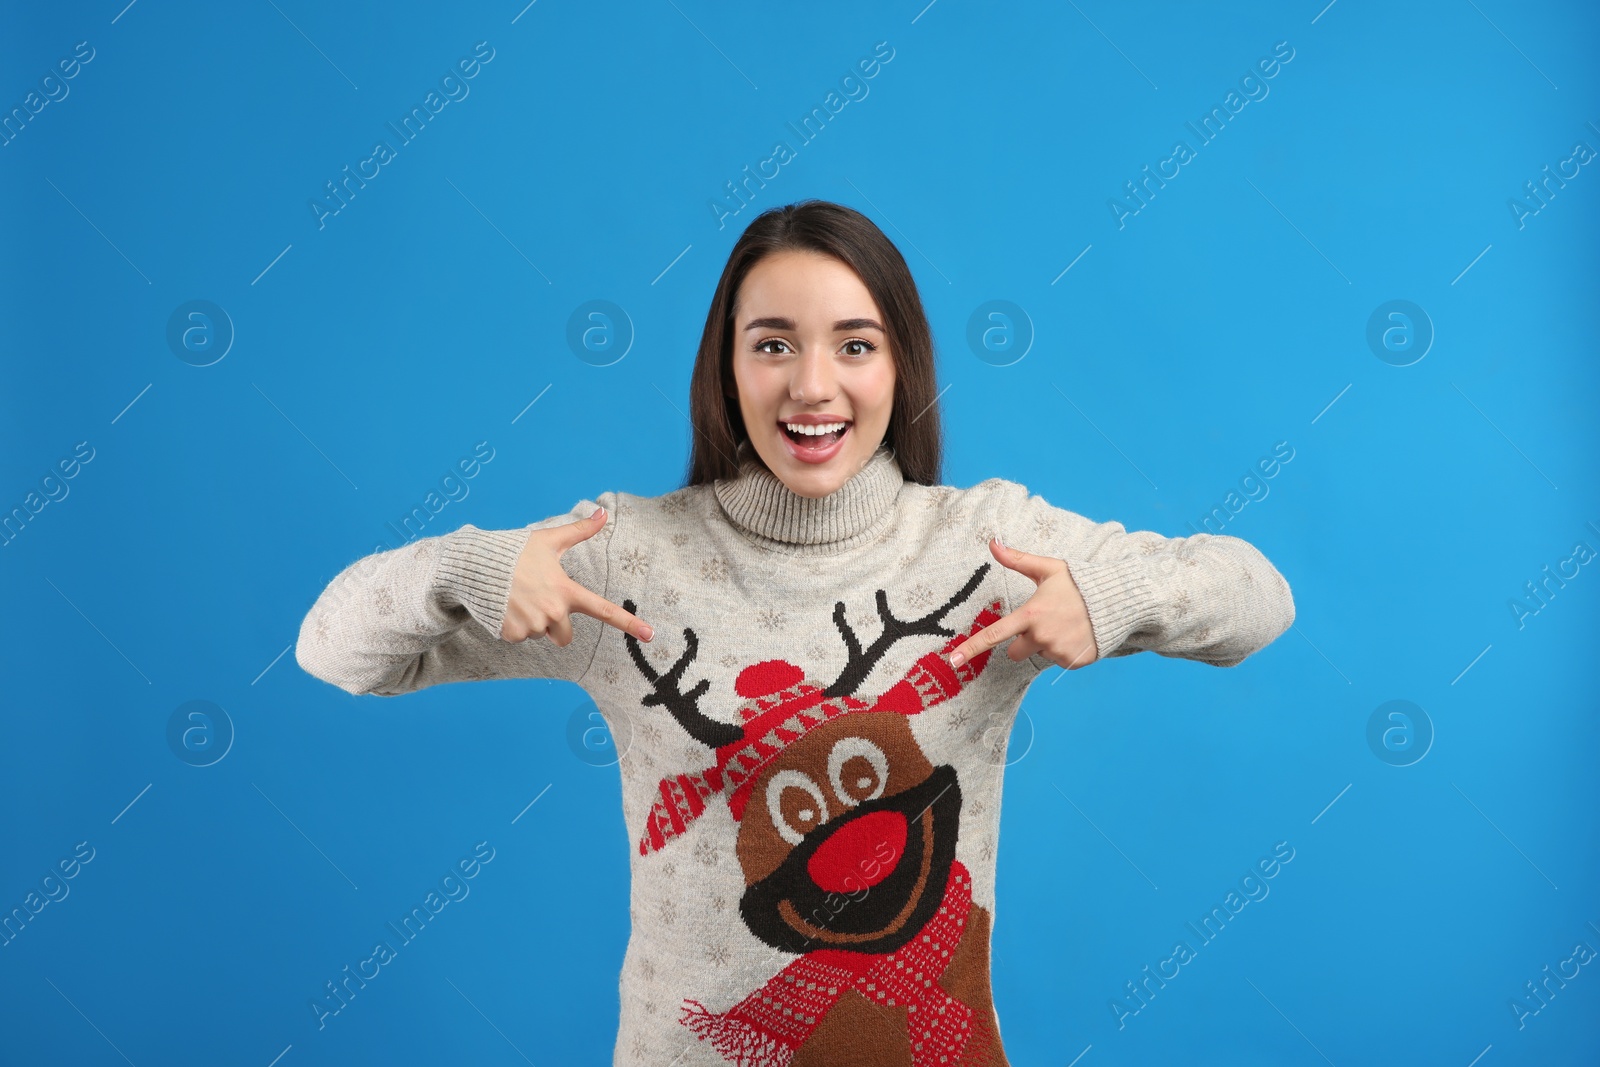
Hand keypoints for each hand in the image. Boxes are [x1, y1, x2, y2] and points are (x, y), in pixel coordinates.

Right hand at [500, 506, 654, 644]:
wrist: (475, 565)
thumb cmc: (515, 552)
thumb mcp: (549, 540)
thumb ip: (579, 531)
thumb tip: (604, 512)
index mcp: (566, 591)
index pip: (604, 611)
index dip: (630, 623)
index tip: (651, 636)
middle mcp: (553, 613)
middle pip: (565, 637)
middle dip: (556, 625)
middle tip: (538, 602)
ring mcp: (532, 626)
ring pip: (541, 635)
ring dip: (533, 622)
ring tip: (518, 599)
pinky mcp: (512, 635)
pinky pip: (521, 638)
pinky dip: (514, 626)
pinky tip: (505, 607)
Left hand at [948, 537, 1097, 669]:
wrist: (1117, 602)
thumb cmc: (1079, 584)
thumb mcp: (1048, 569)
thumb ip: (1018, 560)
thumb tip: (992, 543)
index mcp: (1031, 614)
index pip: (994, 634)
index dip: (971, 648)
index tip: (953, 660)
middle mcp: (1042, 637)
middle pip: (1014, 652)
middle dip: (1023, 641)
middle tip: (1043, 622)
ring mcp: (1058, 652)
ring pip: (1039, 655)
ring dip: (1046, 644)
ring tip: (1065, 625)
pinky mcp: (1073, 662)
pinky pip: (1058, 661)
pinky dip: (1064, 650)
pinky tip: (1076, 634)